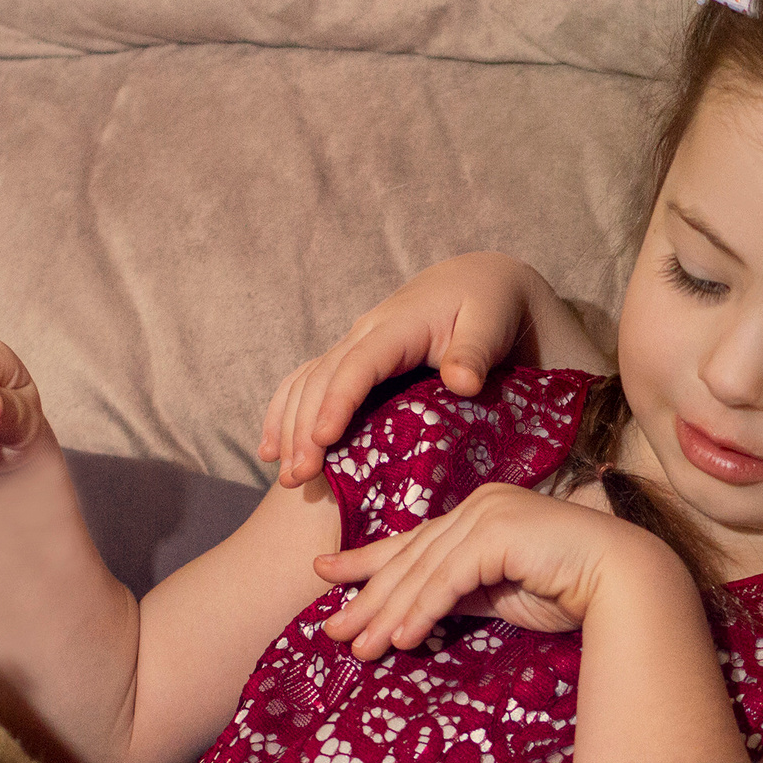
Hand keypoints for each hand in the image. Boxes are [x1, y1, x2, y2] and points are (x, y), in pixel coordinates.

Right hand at [258, 254, 557, 488]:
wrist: (477, 285)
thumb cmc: (488, 307)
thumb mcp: (491, 324)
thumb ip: (476, 352)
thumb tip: (462, 382)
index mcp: (398, 325)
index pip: (359, 365)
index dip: (338, 401)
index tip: (323, 440)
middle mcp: (365, 334)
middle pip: (322, 380)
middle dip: (304, 428)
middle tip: (299, 477)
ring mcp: (354, 347)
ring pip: (306, 383)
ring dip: (289, 428)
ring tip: (286, 475)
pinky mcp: (352, 361)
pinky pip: (306, 384)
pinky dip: (284, 414)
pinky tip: (271, 450)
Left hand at [315, 484, 674, 658]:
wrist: (624, 582)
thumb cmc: (571, 590)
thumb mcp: (500, 594)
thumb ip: (461, 594)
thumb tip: (415, 613)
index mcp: (480, 514)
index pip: (415, 542)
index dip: (368, 561)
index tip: (327, 576)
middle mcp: (480, 506)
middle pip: (412, 557)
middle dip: (369, 596)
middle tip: (332, 630)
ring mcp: (489, 514)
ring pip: (425, 570)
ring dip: (389, 613)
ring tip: (360, 647)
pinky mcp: (499, 533)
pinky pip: (450, 578)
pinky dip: (423, 610)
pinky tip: (402, 640)